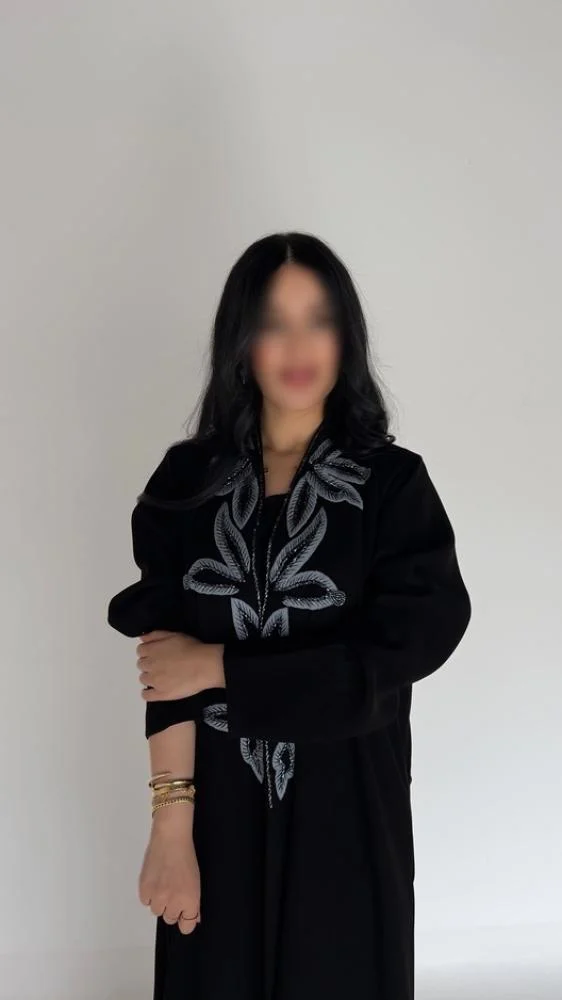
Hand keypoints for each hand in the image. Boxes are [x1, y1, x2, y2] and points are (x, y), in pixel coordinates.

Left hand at [136, 630, 224, 701]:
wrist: (205, 666)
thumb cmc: (192, 648)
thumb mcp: (174, 634)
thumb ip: (155, 635)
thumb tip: (142, 638)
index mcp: (152, 650)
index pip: (140, 651)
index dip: (148, 651)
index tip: (157, 653)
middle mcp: (150, 665)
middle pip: (140, 665)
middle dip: (149, 664)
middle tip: (162, 664)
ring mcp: (154, 681)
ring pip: (143, 679)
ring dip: (150, 677)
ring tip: (162, 677)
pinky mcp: (161, 694)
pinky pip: (146, 695)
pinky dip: (147, 693)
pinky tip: (155, 690)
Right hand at [139, 809, 200, 933]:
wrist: (171, 839)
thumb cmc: (186, 857)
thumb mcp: (196, 881)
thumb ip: (194, 903)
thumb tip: (194, 919)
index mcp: (190, 901)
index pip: (187, 927)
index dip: (185, 918)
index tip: (184, 911)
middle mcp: (173, 903)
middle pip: (170, 919)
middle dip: (172, 907)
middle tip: (173, 889)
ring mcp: (157, 897)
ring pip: (156, 911)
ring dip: (159, 901)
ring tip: (164, 883)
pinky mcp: (144, 890)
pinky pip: (145, 901)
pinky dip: (149, 894)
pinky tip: (155, 879)